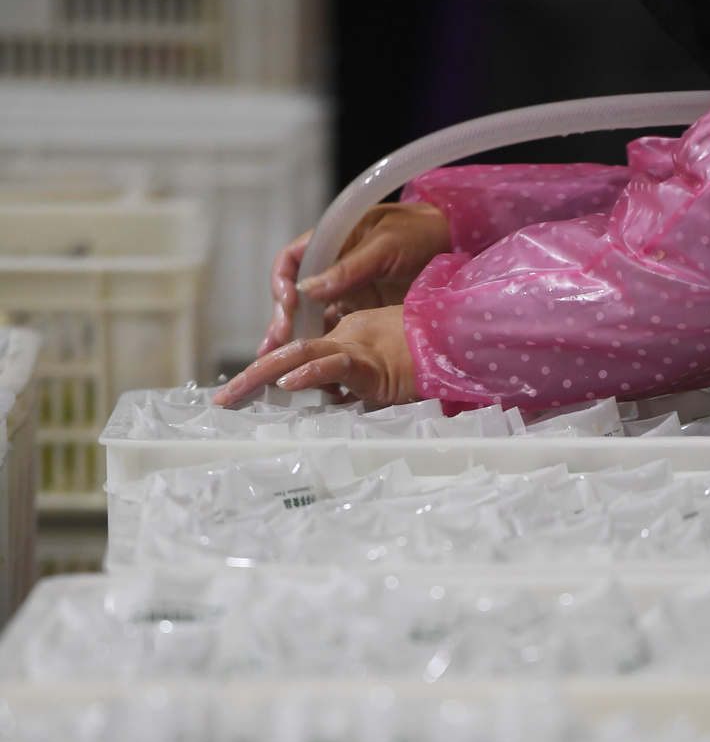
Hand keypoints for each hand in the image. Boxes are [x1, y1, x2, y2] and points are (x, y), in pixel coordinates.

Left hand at [214, 305, 415, 408]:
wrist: (456, 342)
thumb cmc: (428, 358)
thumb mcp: (384, 378)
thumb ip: (355, 385)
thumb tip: (332, 402)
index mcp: (343, 341)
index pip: (295, 356)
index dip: (265, 374)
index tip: (240, 396)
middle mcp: (342, 340)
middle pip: (286, 355)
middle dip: (250, 378)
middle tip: (221, 401)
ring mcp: (355, 348)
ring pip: (300, 355)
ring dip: (264, 374)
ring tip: (236, 393)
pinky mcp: (370, 360)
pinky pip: (335, 364)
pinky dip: (311, 373)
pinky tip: (288, 383)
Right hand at [258, 202, 451, 353]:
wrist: (456, 244)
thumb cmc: (422, 232)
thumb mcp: (385, 245)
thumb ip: (349, 267)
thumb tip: (309, 289)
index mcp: (333, 241)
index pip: (293, 260)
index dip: (283, 282)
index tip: (290, 304)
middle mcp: (334, 267)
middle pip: (296, 294)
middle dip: (283, 319)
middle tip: (276, 344)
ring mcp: (348, 290)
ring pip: (311, 315)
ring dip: (295, 338)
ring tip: (279, 363)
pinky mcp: (363, 311)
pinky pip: (335, 329)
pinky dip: (322, 346)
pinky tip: (312, 366)